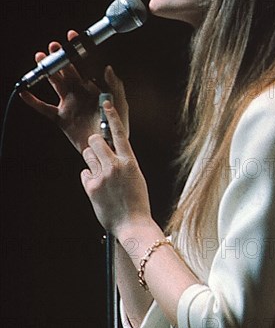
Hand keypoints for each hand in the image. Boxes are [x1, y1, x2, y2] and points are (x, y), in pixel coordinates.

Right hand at [19, 30, 128, 152]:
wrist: (108, 146)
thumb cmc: (116, 125)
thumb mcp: (120, 103)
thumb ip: (115, 85)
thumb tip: (108, 68)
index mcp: (92, 86)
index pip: (83, 63)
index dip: (77, 49)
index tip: (72, 36)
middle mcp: (78, 92)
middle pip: (65, 71)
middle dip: (59, 57)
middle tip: (53, 46)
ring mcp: (68, 104)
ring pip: (54, 84)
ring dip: (46, 72)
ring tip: (39, 58)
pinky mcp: (61, 118)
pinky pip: (43, 108)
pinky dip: (33, 101)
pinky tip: (25, 92)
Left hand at [80, 100, 152, 235]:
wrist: (133, 223)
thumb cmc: (137, 201)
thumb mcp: (136, 177)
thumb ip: (124, 162)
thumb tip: (111, 153)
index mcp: (130, 161)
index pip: (119, 133)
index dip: (112, 116)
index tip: (106, 104)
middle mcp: (115, 165)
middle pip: (95, 141)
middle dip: (95, 144)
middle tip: (98, 153)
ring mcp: (102, 176)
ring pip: (87, 155)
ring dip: (92, 161)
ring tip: (101, 174)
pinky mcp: (91, 187)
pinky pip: (84, 173)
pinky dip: (89, 178)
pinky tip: (99, 188)